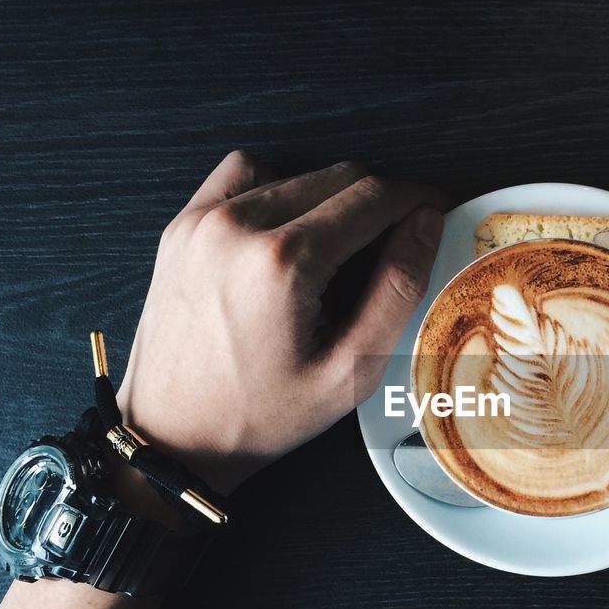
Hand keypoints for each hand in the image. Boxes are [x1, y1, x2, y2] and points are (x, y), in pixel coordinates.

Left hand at [116, 151, 446, 492]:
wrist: (172, 435)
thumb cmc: (259, 415)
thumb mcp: (351, 371)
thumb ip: (398, 290)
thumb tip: (426, 224)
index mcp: (285, 261)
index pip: (374, 196)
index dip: (417, 200)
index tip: (436, 214)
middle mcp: (240, 226)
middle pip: (340, 177)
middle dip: (381, 201)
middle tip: (399, 240)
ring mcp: (204, 220)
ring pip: (298, 173)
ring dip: (334, 199)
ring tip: (343, 249)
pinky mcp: (183, 225)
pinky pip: (246, 174)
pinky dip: (280, 187)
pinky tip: (292, 229)